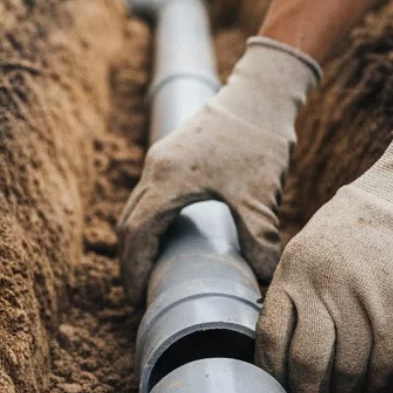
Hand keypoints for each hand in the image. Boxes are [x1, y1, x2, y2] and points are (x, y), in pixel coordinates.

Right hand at [117, 37, 321, 304]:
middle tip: (141, 293)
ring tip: (151, 270)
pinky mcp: (172, 154)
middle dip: (131, 261)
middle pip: (128, 224)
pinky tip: (169, 237)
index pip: (136, 235)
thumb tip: (264, 277)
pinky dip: (150, 221)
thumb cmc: (259, 141)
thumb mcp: (261, 196)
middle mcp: (156, 169)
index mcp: (168, 181)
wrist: (260, 94)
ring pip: (136, 208)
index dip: (134, 270)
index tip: (138, 298)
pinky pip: (149, 195)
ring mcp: (161, 159)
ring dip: (138, 241)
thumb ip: (259, 239)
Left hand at [255, 104, 392, 392]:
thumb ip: (296, 292)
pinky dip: (379, 390)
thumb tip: (280, 351)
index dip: (273, 376)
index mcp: (295, 269)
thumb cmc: (364, 223)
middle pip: (306, 367)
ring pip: (348, 375)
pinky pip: (385, 370)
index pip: (270, 338)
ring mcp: (365, 300)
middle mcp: (325, 286)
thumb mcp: (312, 245)